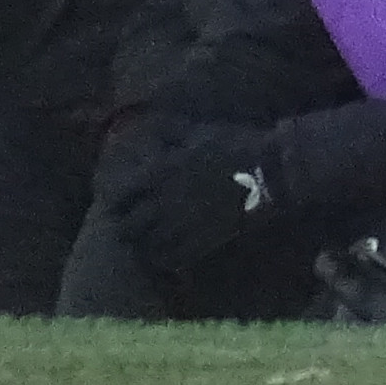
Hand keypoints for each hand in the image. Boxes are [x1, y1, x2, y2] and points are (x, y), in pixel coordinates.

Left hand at [109, 124, 279, 275]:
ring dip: (142, 243)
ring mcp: (182, 225)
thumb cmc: (235, 146)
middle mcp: (164, 202)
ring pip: (146, 245)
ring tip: (145, 241)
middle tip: (128, 224)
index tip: (116, 200)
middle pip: (129, 226)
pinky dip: (163, 258)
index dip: (114, 199)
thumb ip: (170, 130)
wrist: (271, 171)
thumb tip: (145, 126)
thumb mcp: (200, 130)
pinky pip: (171, 258)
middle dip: (125, 226)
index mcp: (161, 172)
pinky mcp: (201, 242)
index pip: (120, 194)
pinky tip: (165, 253)